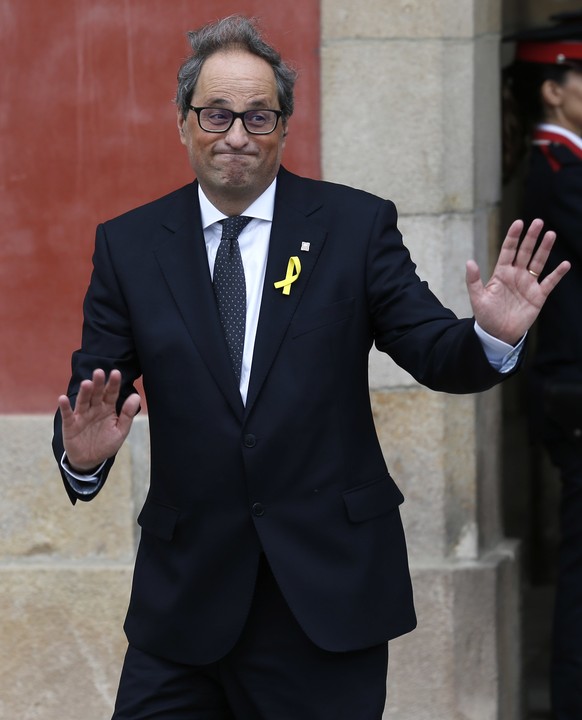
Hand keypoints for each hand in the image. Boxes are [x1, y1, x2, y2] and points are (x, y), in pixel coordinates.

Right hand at [57, 369, 140, 471]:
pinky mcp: (70, 425)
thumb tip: (136, 396)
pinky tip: (63, 398)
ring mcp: (82, 416)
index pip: (111, 393)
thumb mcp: (120, 431)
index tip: (116, 373)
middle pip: (96, 394)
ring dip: (84, 392)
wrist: (90, 460)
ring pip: (83, 401)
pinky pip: (68, 415)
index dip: (113, 384)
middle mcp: (94, 409)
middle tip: (99, 372)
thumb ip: (127, 414)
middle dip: (98, 383)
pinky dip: (65, 407)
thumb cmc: (106, 443)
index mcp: (108, 408)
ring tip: (86, 383)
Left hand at [465, 218, 569, 344]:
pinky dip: (557, 274)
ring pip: (538, 262)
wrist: (497, 334)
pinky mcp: (538, 296)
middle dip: (531, 237)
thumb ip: (473, 280)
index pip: (508, 250)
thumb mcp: (477, 298)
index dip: (513, 237)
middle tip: (538, 222)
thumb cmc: (486, 316)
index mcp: (501, 273)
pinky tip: (565, 264)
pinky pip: (549, 282)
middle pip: (525, 252)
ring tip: (551, 234)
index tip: (519, 223)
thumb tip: (469, 261)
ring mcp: (528, 284)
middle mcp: (516, 275)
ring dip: (544, 249)